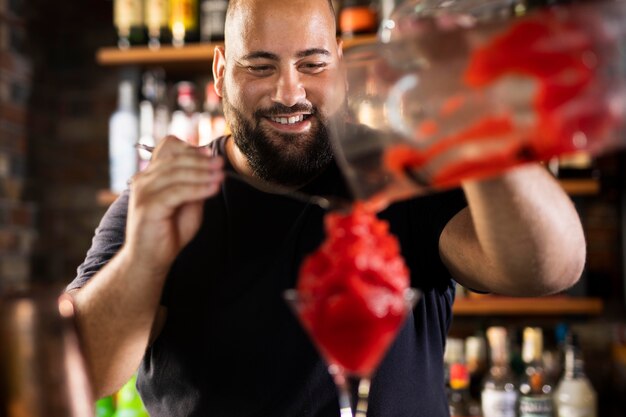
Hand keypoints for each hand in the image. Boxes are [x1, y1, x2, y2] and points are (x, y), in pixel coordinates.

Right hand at [123, 136, 223, 275]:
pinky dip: (198, 189)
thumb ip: (195, 186)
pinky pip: (177, 192)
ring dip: (202, 173)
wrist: (150, 259)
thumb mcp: (187, 204)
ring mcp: (143, 192)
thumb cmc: (168, 232)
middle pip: (174, 159)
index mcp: (151, 176)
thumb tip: (212, 170)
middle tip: (220, 163)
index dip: (190, 148)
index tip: (211, 153)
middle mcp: (143, 180)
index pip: (167, 149)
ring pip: (176, 174)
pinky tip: (213, 189)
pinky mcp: (148, 206)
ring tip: (221, 175)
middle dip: (201, 160)